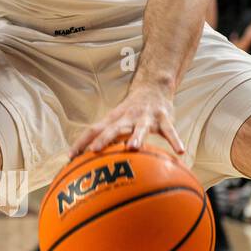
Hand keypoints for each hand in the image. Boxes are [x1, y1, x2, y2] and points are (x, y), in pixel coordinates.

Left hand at [69, 86, 184, 156]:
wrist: (153, 89)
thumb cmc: (130, 113)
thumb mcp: (116, 122)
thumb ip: (105, 139)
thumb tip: (85, 161)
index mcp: (113, 120)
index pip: (92, 130)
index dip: (80, 142)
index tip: (70, 156)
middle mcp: (127, 118)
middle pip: (113, 128)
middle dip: (103, 139)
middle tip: (94, 151)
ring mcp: (145, 118)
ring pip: (140, 128)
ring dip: (136, 137)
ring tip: (133, 148)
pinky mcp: (163, 119)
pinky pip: (170, 131)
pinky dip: (175, 140)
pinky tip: (180, 152)